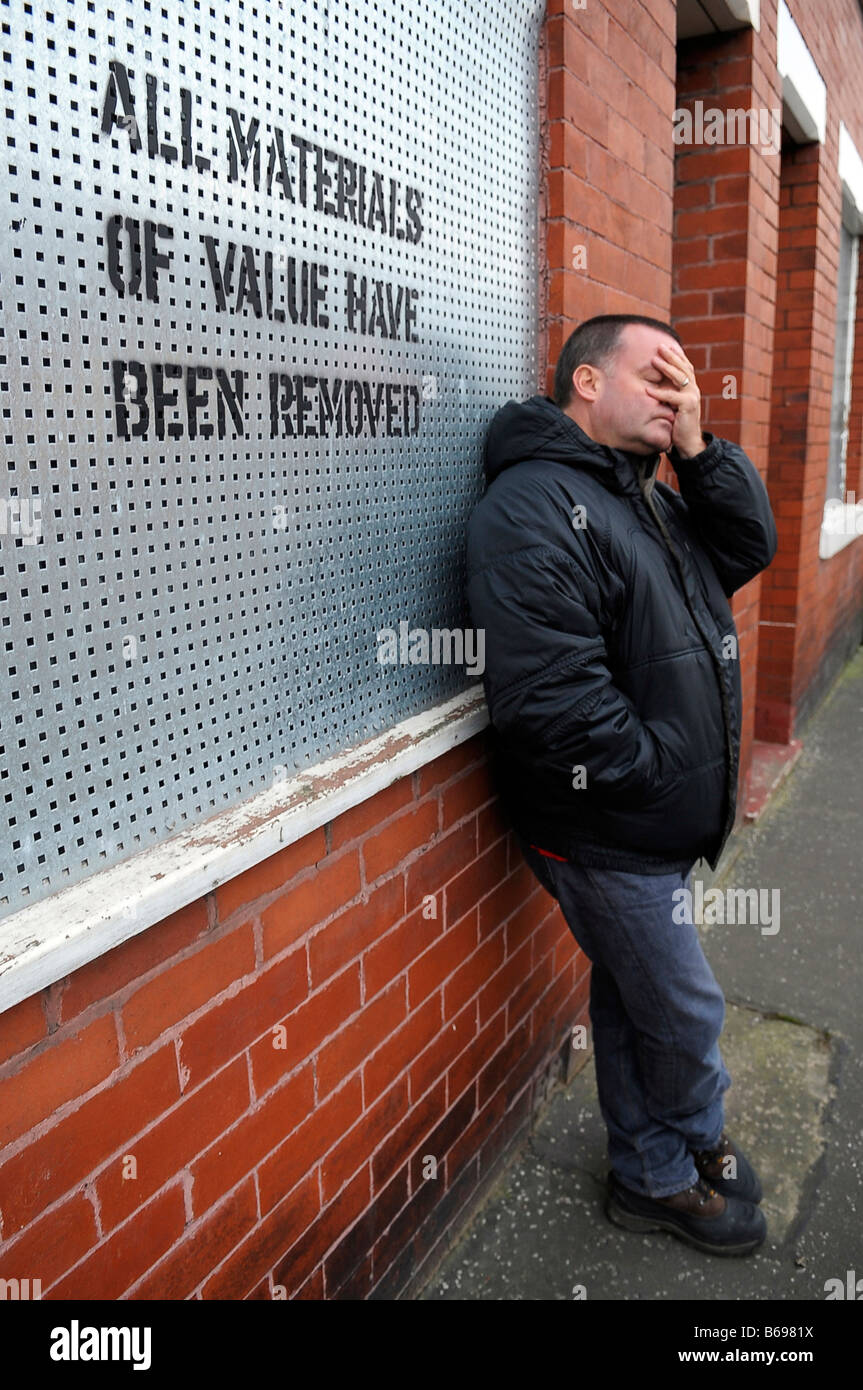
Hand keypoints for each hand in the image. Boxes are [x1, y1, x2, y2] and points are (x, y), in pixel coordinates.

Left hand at [645, 343, 704, 457]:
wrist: (689, 442)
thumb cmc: (679, 425)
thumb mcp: (673, 405)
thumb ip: (669, 393)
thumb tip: (654, 383)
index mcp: (691, 388)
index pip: (686, 367)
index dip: (677, 356)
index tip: (666, 346)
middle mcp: (694, 389)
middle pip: (683, 368)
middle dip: (671, 356)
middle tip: (659, 346)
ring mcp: (693, 396)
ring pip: (679, 377)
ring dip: (666, 367)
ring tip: (654, 360)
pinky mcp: (688, 406)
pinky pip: (672, 396)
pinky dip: (660, 393)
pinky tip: (648, 389)